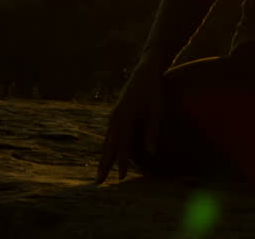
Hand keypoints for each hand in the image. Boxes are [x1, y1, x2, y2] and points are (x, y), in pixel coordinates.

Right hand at [95, 59, 162, 183]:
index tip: (120, 178)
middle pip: (108, 146)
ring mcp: (114, 115)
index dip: (121, 162)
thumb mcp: (156, 109)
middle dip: (104, 165)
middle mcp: (115, 117)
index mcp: (125, 116)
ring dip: (104, 157)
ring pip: (107, 141)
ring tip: (100, 173)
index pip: (122, 145)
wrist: (145, 70)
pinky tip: (108, 155)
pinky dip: (107, 147)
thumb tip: (152, 152)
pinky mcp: (116, 113)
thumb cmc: (153, 90)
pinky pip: (110, 134)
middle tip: (98, 183)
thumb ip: (152, 130)